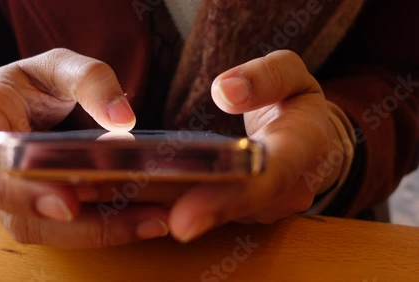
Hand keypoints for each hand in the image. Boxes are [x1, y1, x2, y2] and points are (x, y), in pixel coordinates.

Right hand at [0, 48, 169, 247]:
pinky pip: (65, 228)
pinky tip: (144, 218)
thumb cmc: (30, 84)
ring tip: (154, 219)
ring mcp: (10, 198)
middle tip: (145, 217)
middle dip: (84, 225)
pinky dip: (105, 226)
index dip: (18, 193)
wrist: (20, 104)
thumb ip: (89, 79)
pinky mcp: (37, 209)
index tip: (68, 204)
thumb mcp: (56, 65)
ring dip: (102, 231)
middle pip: (21, 216)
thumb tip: (124, 119)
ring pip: (48, 230)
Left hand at [168, 50, 343, 241]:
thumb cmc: (296, 105)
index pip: (269, 174)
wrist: (317, 141)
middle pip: (244, 204)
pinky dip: (190, 207)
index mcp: (303, 145)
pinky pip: (222, 212)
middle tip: (165, 223)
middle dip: (204, 214)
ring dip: (190, 212)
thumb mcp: (292, 75)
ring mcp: (273, 206)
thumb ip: (264, 76)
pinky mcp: (254, 212)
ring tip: (145, 204)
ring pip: (229, 213)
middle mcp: (292, 187)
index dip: (230, 196)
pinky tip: (157, 204)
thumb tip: (225, 92)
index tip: (188, 216)